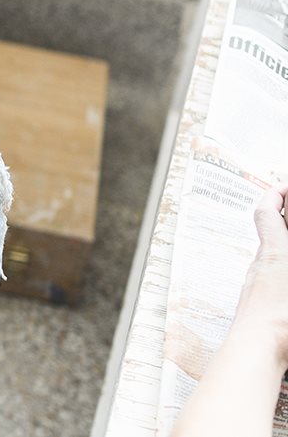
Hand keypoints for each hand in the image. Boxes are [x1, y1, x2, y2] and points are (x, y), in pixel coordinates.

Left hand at [234, 183, 287, 369]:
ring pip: (271, 259)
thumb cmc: (282, 321)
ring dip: (285, 250)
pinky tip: (285, 281)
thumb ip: (281, 246)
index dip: (275, 195)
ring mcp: (255, 287)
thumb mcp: (284, 267)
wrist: (254, 352)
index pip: (267, 213)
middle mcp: (259, 267)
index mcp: (274, 254)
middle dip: (286, 224)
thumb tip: (280, 247)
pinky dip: (282, 273)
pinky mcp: (255, 306)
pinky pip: (270, 280)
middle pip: (270, 235)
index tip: (285, 186)